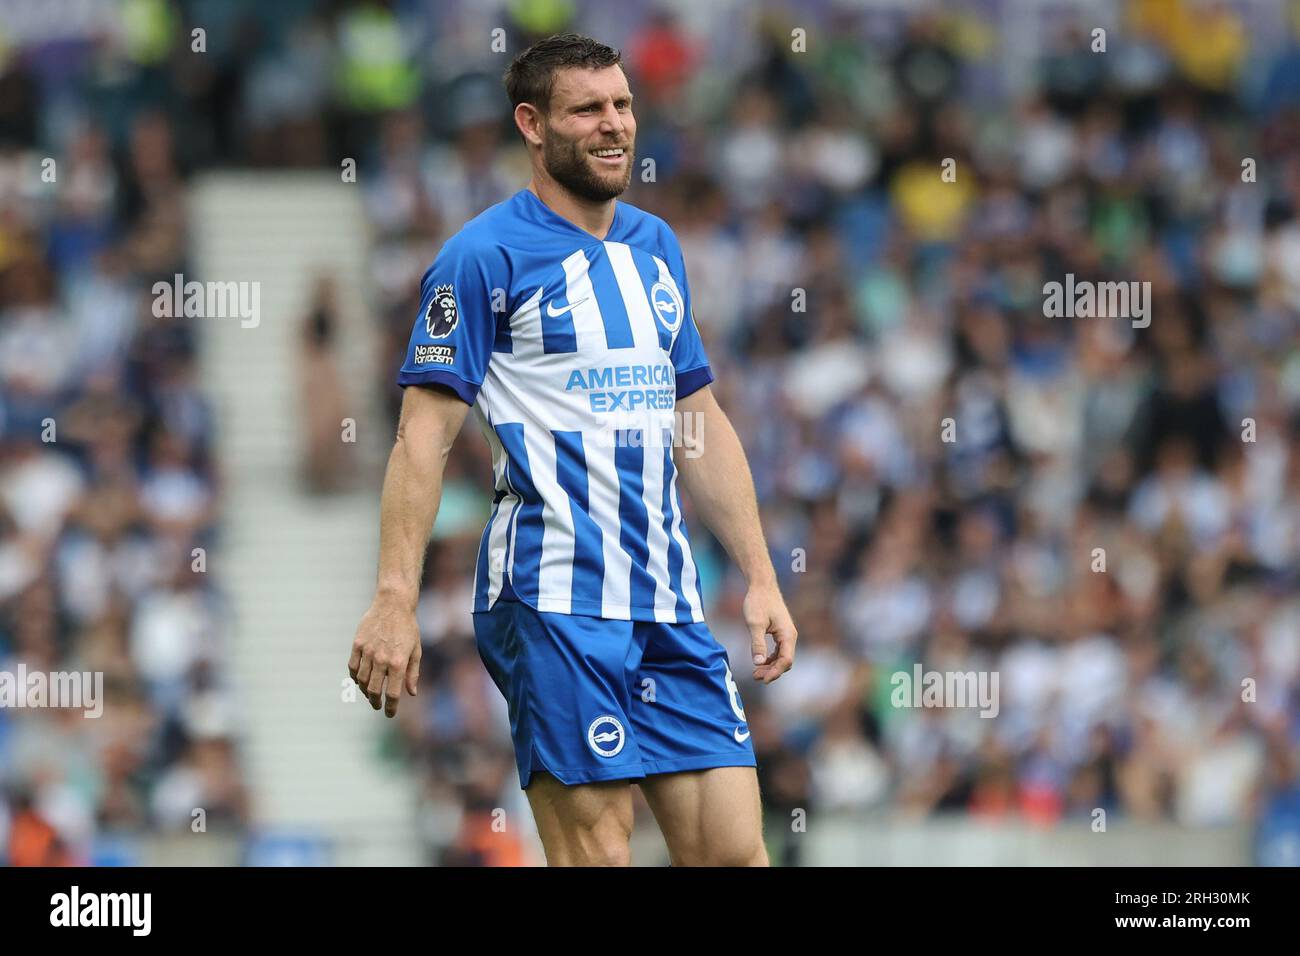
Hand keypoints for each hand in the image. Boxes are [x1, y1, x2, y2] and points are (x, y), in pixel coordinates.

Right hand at [349, 597, 421, 716]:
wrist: (393, 604)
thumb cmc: (408, 627)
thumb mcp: (416, 651)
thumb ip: (412, 673)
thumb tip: (411, 693)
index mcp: (398, 663)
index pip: (392, 693)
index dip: (390, 707)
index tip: (389, 714)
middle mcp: (382, 659)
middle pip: (374, 690)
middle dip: (376, 702)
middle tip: (377, 706)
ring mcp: (368, 652)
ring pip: (362, 681)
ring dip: (365, 691)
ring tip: (370, 694)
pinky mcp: (358, 645)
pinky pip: (353, 667)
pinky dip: (355, 677)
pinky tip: (360, 680)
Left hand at [743, 583, 796, 682]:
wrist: (762, 586)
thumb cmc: (758, 602)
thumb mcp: (755, 623)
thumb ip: (757, 643)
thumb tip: (758, 663)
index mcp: (788, 635)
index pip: (786, 660)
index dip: (775, 672)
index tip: (762, 679)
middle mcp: (790, 636)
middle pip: (785, 662)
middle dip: (772, 672)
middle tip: (754, 676)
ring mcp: (786, 635)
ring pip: (782, 657)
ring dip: (771, 667)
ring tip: (755, 673)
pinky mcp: (781, 633)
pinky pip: (779, 651)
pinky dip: (770, 659)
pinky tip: (760, 662)